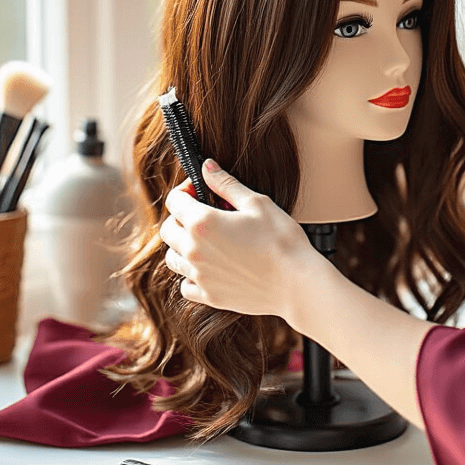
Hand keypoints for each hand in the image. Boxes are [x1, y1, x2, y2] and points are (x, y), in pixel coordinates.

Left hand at [160, 160, 314, 320]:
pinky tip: (210, 267)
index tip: (199, 190)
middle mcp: (194, 251)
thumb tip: (207, 167)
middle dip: (180, 217)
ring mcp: (200, 276)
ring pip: (172, 258)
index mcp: (203, 223)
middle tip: (202, 213)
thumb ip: (226, 184)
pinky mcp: (209, 296)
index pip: (174, 200)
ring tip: (206, 241)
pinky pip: (186, 285)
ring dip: (182, 246)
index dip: (185, 190)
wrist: (298, 284)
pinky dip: (191, 275)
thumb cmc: (282, 241)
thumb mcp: (257, 203)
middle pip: (167, 229)